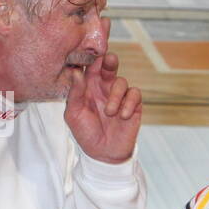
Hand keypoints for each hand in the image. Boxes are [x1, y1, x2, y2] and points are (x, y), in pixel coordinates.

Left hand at [64, 47, 141, 163]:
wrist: (103, 154)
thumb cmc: (85, 133)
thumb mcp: (73, 114)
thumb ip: (75, 93)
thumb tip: (75, 72)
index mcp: (88, 86)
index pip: (90, 66)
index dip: (91, 58)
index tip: (89, 54)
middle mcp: (104, 87)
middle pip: (109, 65)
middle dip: (109, 61)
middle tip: (109, 60)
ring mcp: (119, 95)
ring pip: (121, 81)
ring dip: (115, 96)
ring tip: (109, 113)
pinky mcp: (133, 104)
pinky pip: (134, 93)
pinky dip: (128, 104)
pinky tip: (122, 116)